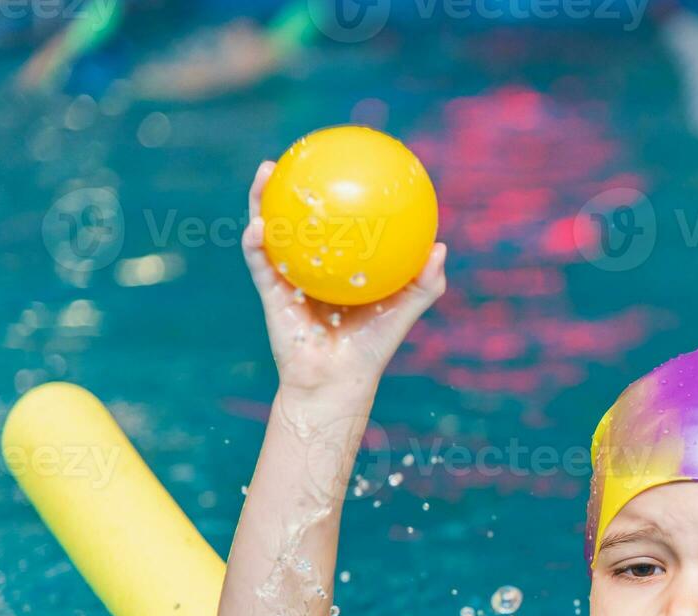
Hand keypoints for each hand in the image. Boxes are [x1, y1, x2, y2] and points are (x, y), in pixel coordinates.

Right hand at [241, 161, 447, 401]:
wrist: (339, 381)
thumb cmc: (373, 347)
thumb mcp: (404, 311)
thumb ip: (425, 282)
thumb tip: (441, 247)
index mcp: (340, 264)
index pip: (338, 220)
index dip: (339, 192)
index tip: (346, 160)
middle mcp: (312, 264)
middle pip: (300, 215)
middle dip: (295, 183)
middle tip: (300, 153)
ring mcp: (288, 275)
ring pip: (271, 229)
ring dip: (262, 198)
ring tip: (267, 171)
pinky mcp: (270, 292)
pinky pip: (260, 262)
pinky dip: (256, 242)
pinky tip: (258, 224)